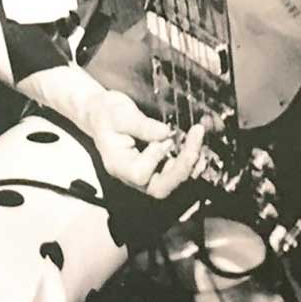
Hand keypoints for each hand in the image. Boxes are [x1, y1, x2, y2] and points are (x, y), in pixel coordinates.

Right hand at [83, 88, 208, 198]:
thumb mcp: (119, 113)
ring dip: (190, 164)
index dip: (155, 157)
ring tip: (199, 139)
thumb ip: (141, 124)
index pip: (140, 174)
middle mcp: (132, 176)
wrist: (102, 114)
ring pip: (172, 183)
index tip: (163, 134)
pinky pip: (177, 173)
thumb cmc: (106, 113)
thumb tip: (167, 133)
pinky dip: (190, 161)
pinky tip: (197, 144)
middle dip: (182, 167)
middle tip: (195, 141)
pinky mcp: (158, 168)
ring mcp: (146, 175)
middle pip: (160, 188)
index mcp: (118, 165)